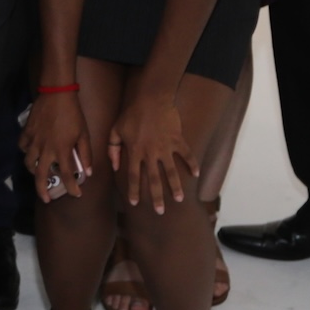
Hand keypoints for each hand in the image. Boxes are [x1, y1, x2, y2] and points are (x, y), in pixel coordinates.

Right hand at [20, 91, 90, 202]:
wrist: (57, 94)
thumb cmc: (74, 114)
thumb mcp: (84, 134)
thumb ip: (86, 154)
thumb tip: (89, 171)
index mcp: (61, 150)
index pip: (66, 176)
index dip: (72, 188)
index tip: (76, 195)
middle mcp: (45, 149)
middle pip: (40, 176)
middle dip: (43, 191)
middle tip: (47, 199)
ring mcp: (34, 141)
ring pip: (29, 163)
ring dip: (34, 172)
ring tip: (38, 174)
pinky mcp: (27, 132)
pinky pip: (23, 147)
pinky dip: (26, 152)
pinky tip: (30, 152)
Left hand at [108, 91, 192, 213]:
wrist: (151, 97)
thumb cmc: (131, 114)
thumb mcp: (115, 130)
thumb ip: (112, 149)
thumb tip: (114, 167)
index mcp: (134, 151)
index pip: (133, 176)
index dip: (134, 190)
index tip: (135, 203)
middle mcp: (150, 152)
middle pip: (153, 179)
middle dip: (156, 196)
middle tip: (159, 212)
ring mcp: (165, 147)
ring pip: (171, 171)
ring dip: (175, 186)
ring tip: (179, 199)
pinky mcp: (177, 139)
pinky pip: (186, 154)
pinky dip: (192, 164)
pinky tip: (196, 175)